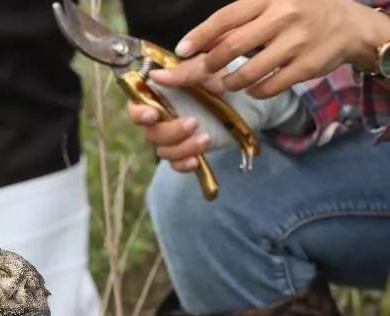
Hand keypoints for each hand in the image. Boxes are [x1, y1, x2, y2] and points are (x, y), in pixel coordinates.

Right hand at [127, 55, 301, 171]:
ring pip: (163, 151)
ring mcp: (173, 137)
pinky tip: (196, 160)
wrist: (246, 96)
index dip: (139, 114)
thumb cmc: (222, 75)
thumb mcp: (208, 69)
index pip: (136, 107)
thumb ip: (185, 72)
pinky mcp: (186, 150)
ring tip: (206, 139)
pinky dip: (184, 164)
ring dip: (181, 148)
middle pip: (150, 134)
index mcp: (159, 95)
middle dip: (170, 132)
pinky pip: (176, 164)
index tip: (152, 115)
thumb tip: (156, 75)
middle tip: (193, 123)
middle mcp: (161, 117)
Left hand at [165, 0, 389, 97]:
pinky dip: (254, 92)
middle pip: (230, 47)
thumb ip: (241, 21)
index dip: (199, 36)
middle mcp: (282, 17)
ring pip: (246, 73)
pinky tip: (252, 88)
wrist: (349, 25)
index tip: (180, 51)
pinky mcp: (305, 67)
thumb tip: (200, 43)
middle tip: (201, 73)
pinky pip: (268, 88)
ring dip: (229, 84)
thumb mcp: (272, 5)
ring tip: (225, 84)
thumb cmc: (300, 13)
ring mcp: (295, 43)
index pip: (225, 18)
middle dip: (208, 65)